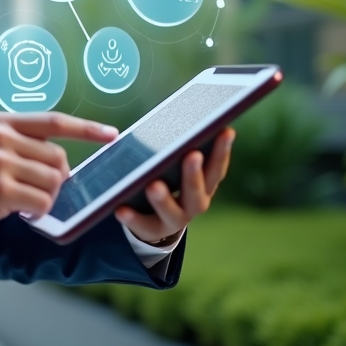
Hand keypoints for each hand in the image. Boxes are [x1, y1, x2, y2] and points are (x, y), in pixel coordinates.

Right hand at [0, 111, 116, 244]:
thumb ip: (19, 142)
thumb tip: (60, 159)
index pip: (54, 120)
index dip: (86, 129)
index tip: (111, 134)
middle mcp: (0, 136)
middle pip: (59, 157)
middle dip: (56, 179)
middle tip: (33, 190)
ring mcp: (0, 162)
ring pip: (54, 181)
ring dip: (45, 197)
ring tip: (20, 200)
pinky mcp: (0, 189)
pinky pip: (42, 202)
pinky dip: (37, 211)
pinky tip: (17, 210)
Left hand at [114, 128, 234, 244]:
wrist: (157, 222)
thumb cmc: (169, 181)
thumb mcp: (177, 167)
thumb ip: (178, 150)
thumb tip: (178, 115)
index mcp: (205, 186)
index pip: (217, 168)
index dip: (222, 151)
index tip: (225, 131)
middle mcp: (194, 204)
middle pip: (197, 192)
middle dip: (194, 173)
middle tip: (192, 155)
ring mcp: (174, 220)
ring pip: (172, 212)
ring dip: (163, 199)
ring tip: (153, 185)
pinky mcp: (152, 230)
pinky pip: (142, 225)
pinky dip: (132, 218)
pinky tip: (121, 209)